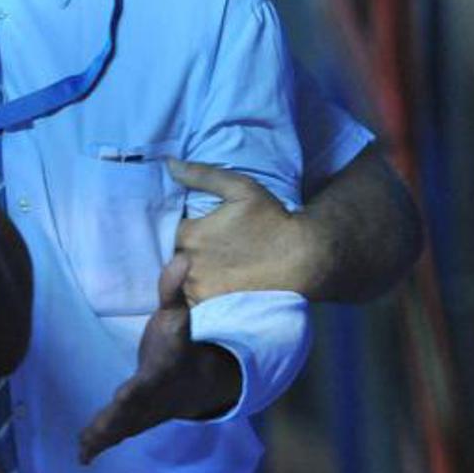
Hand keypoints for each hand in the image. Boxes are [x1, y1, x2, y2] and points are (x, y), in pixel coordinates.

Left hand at [77, 254, 241, 463]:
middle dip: (120, 416)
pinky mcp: (131, 423)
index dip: (143, 381)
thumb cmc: (178, 346)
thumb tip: (182, 257)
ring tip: (85, 447)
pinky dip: (100, 445)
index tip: (130, 386)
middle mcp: (153, 396)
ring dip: (105, 435)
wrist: (193, 385)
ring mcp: (143, 414)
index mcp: (163, 368)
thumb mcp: (178, 316)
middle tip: (103, 425)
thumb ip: (172, 289)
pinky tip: (82, 457)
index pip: (154, 373)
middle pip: (135, 406)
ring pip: (123, 426)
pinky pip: (115, 435)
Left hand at [169, 158, 319, 302]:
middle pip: (177, 258)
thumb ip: (201, 175)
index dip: (190, 233)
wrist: (304, 259)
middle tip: (218, 252)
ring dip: (196, 276)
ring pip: (184, 281)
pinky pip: (195, 303)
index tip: (209, 234)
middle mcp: (188, 263)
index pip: (174, 233)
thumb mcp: (241, 189)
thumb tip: (168, 163)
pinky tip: (224, 287)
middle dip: (191, 254)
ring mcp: (199, 290)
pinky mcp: (211, 310)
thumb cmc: (274, 221)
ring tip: (223, 270)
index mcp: (190, 234)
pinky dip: (204, 295)